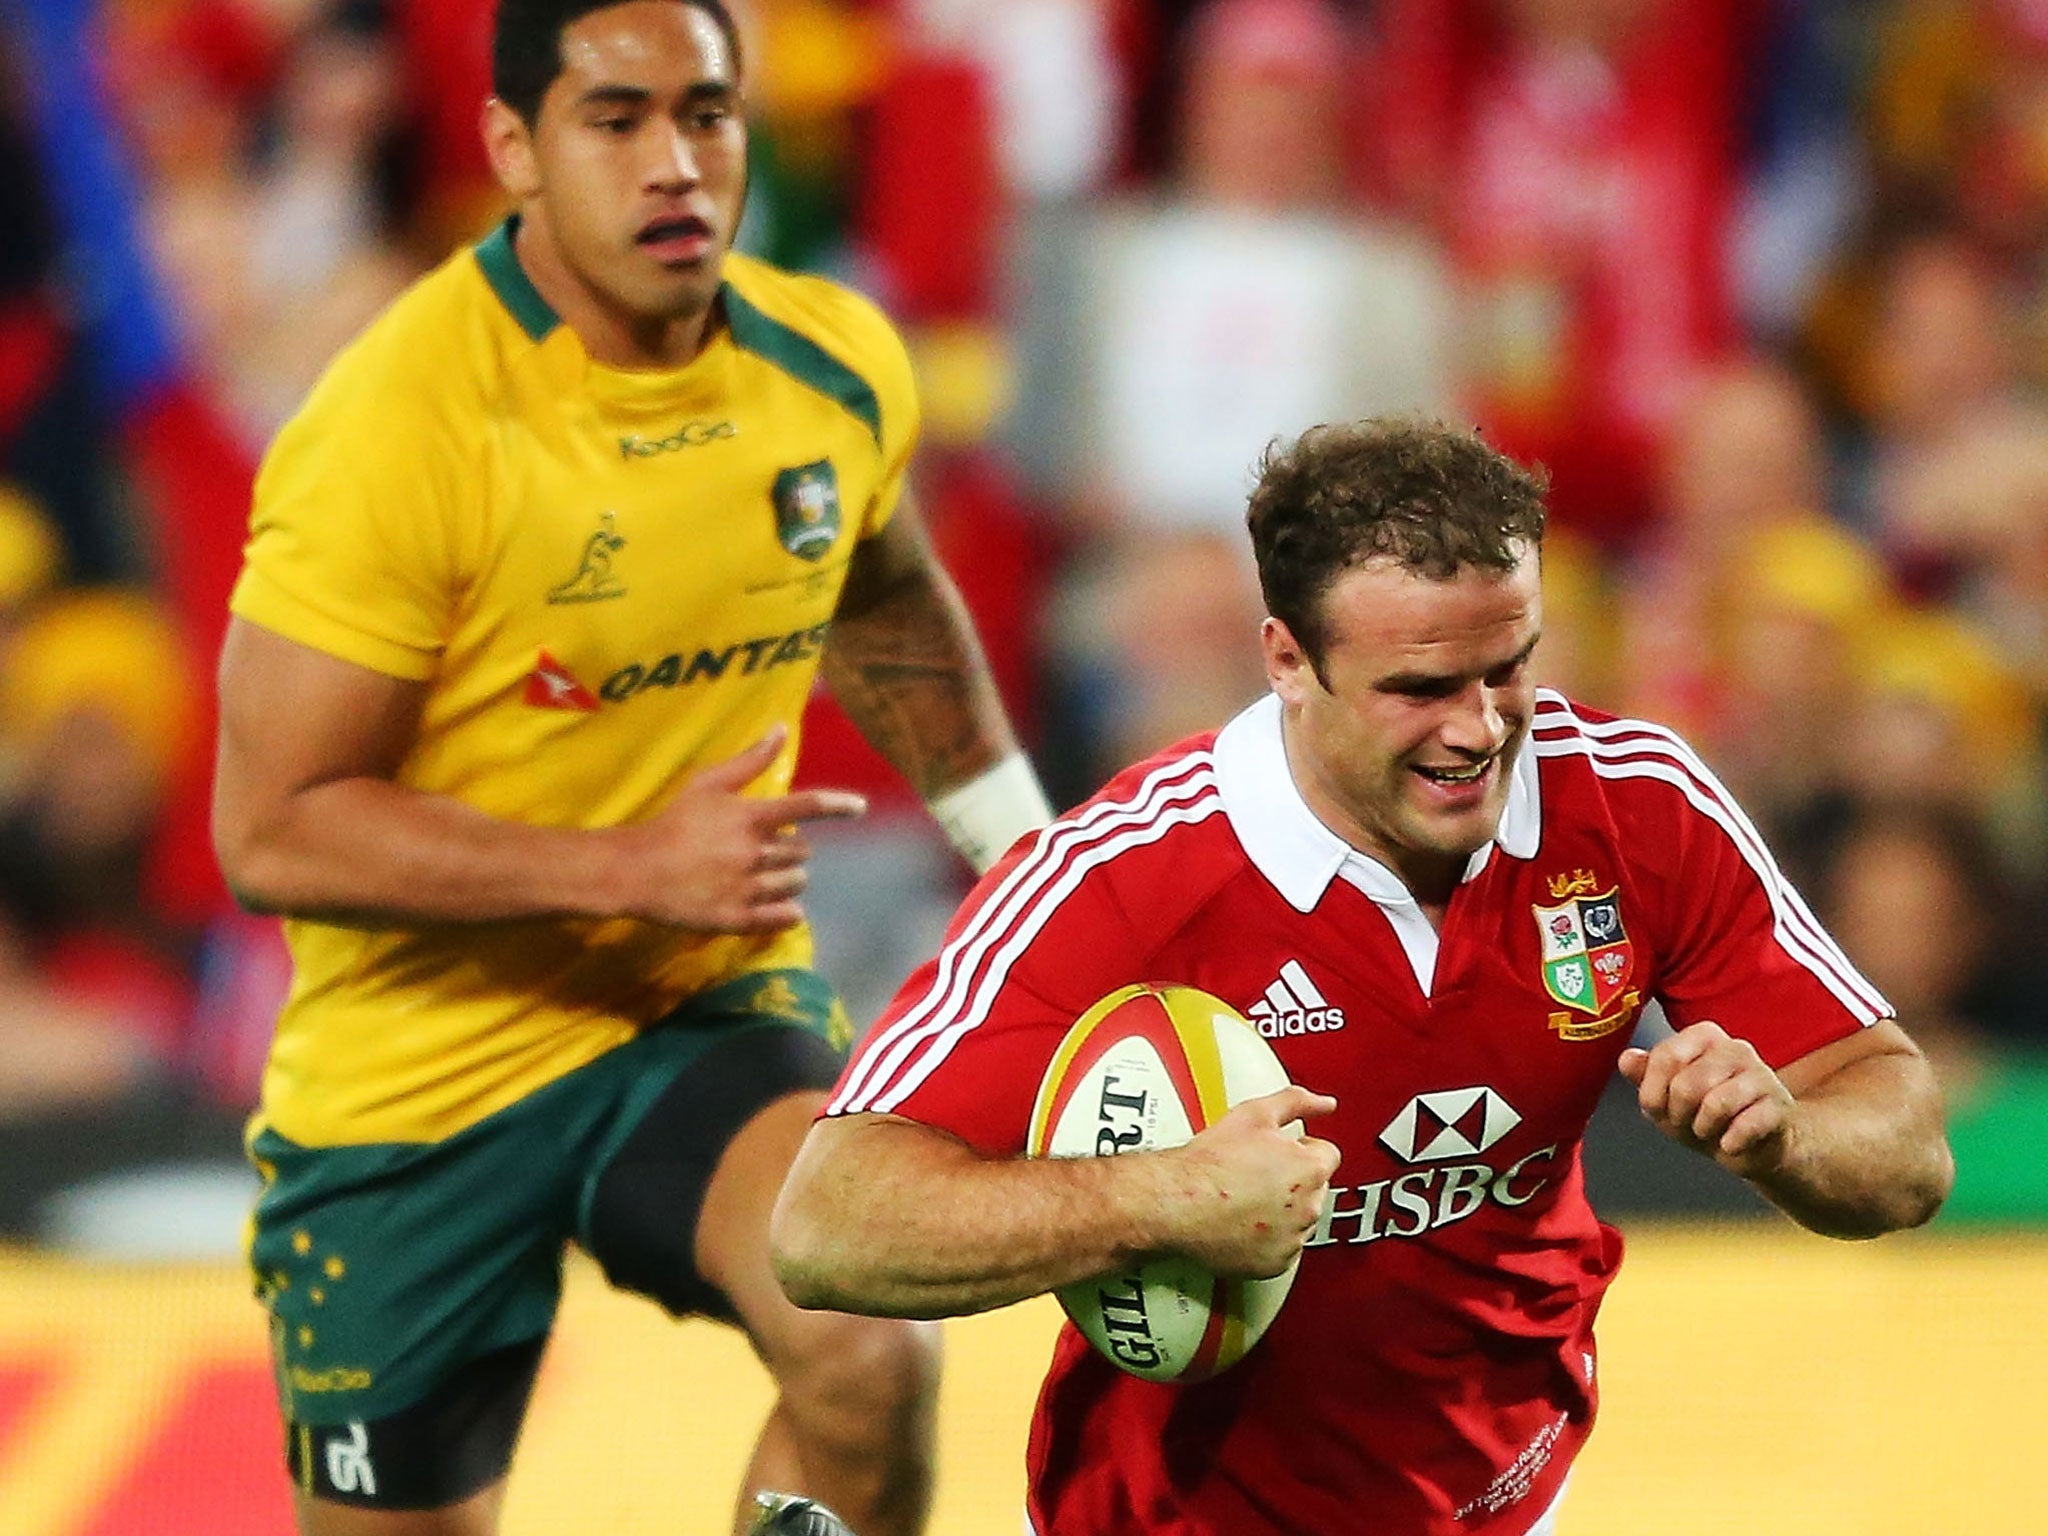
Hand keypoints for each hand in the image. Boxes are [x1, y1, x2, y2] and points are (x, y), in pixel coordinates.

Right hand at [607, 728, 865, 931]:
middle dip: (793, 851)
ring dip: (789, 879)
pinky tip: (781, 907)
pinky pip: (785, 918)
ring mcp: (748, 888)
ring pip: (796, 884)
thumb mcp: (708, 784)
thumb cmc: (673, 822)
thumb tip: (781, 727)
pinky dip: (789, 912)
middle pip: (802, 853)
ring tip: (764, 875)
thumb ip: (750, 761)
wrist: (636, 870)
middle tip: (766, 849)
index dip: (838, 805)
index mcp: (750, 818)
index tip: (860, 807)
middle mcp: (755, 853)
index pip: (806, 807)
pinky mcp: (738, 919)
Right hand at [1155, 1085, 1339, 1279]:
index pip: (1327, 1155)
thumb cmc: (1210, 1164)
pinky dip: (1268, 1240)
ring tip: (1247, 1198)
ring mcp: (1292, 1239)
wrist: (1176, 1202)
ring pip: (1299, 1220)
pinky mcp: (1275, 1265)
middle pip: (1315, 1189)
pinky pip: (1283, 1250)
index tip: (1280, 1152)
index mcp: (1310, 1168)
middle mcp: (1309, 1207)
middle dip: (1293, 1181)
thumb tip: (1323, 1103)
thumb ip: (1297, 1101)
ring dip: (1282, 1211)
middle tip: (1257, 1174)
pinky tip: (1243, 1223)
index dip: (1301, 1150)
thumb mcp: (1255, 1114)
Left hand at [1618, 1020, 1794, 1177]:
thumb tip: (1627, 1058)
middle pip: (1686, 1085)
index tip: (1661, 1107)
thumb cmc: (1706, 1115)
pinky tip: (1731, 1142)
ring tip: (1708, 1130)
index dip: (1654, 1093)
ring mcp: (1762, 1075)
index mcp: (1702, 1036)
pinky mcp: (1779, 1106)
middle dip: (1678, 1115)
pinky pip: (1746, 1126)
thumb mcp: (1666, 1096)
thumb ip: (1644, 1075)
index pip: (1664, 1058)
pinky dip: (1730, 1143)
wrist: (1754, 1145)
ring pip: (1716, 1104)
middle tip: (1687, 1122)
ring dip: (1703, 1129)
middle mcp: (1734, 1048)